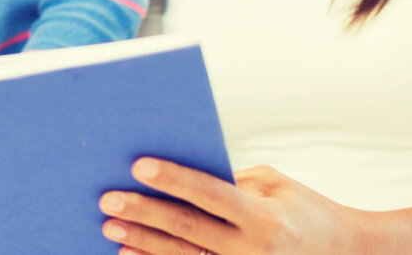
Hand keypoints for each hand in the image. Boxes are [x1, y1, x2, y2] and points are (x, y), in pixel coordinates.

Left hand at [99, 159, 359, 253]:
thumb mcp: (274, 184)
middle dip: (144, 214)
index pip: (210, 193)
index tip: (139, 165)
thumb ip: (231, 181)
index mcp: (264, 217)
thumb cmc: (305, 209)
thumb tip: (181, 175)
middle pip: (187, 230)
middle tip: (107, 199)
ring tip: (109, 227)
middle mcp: (253, 251)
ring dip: (142, 243)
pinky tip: (130, 253)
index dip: (174, 179)